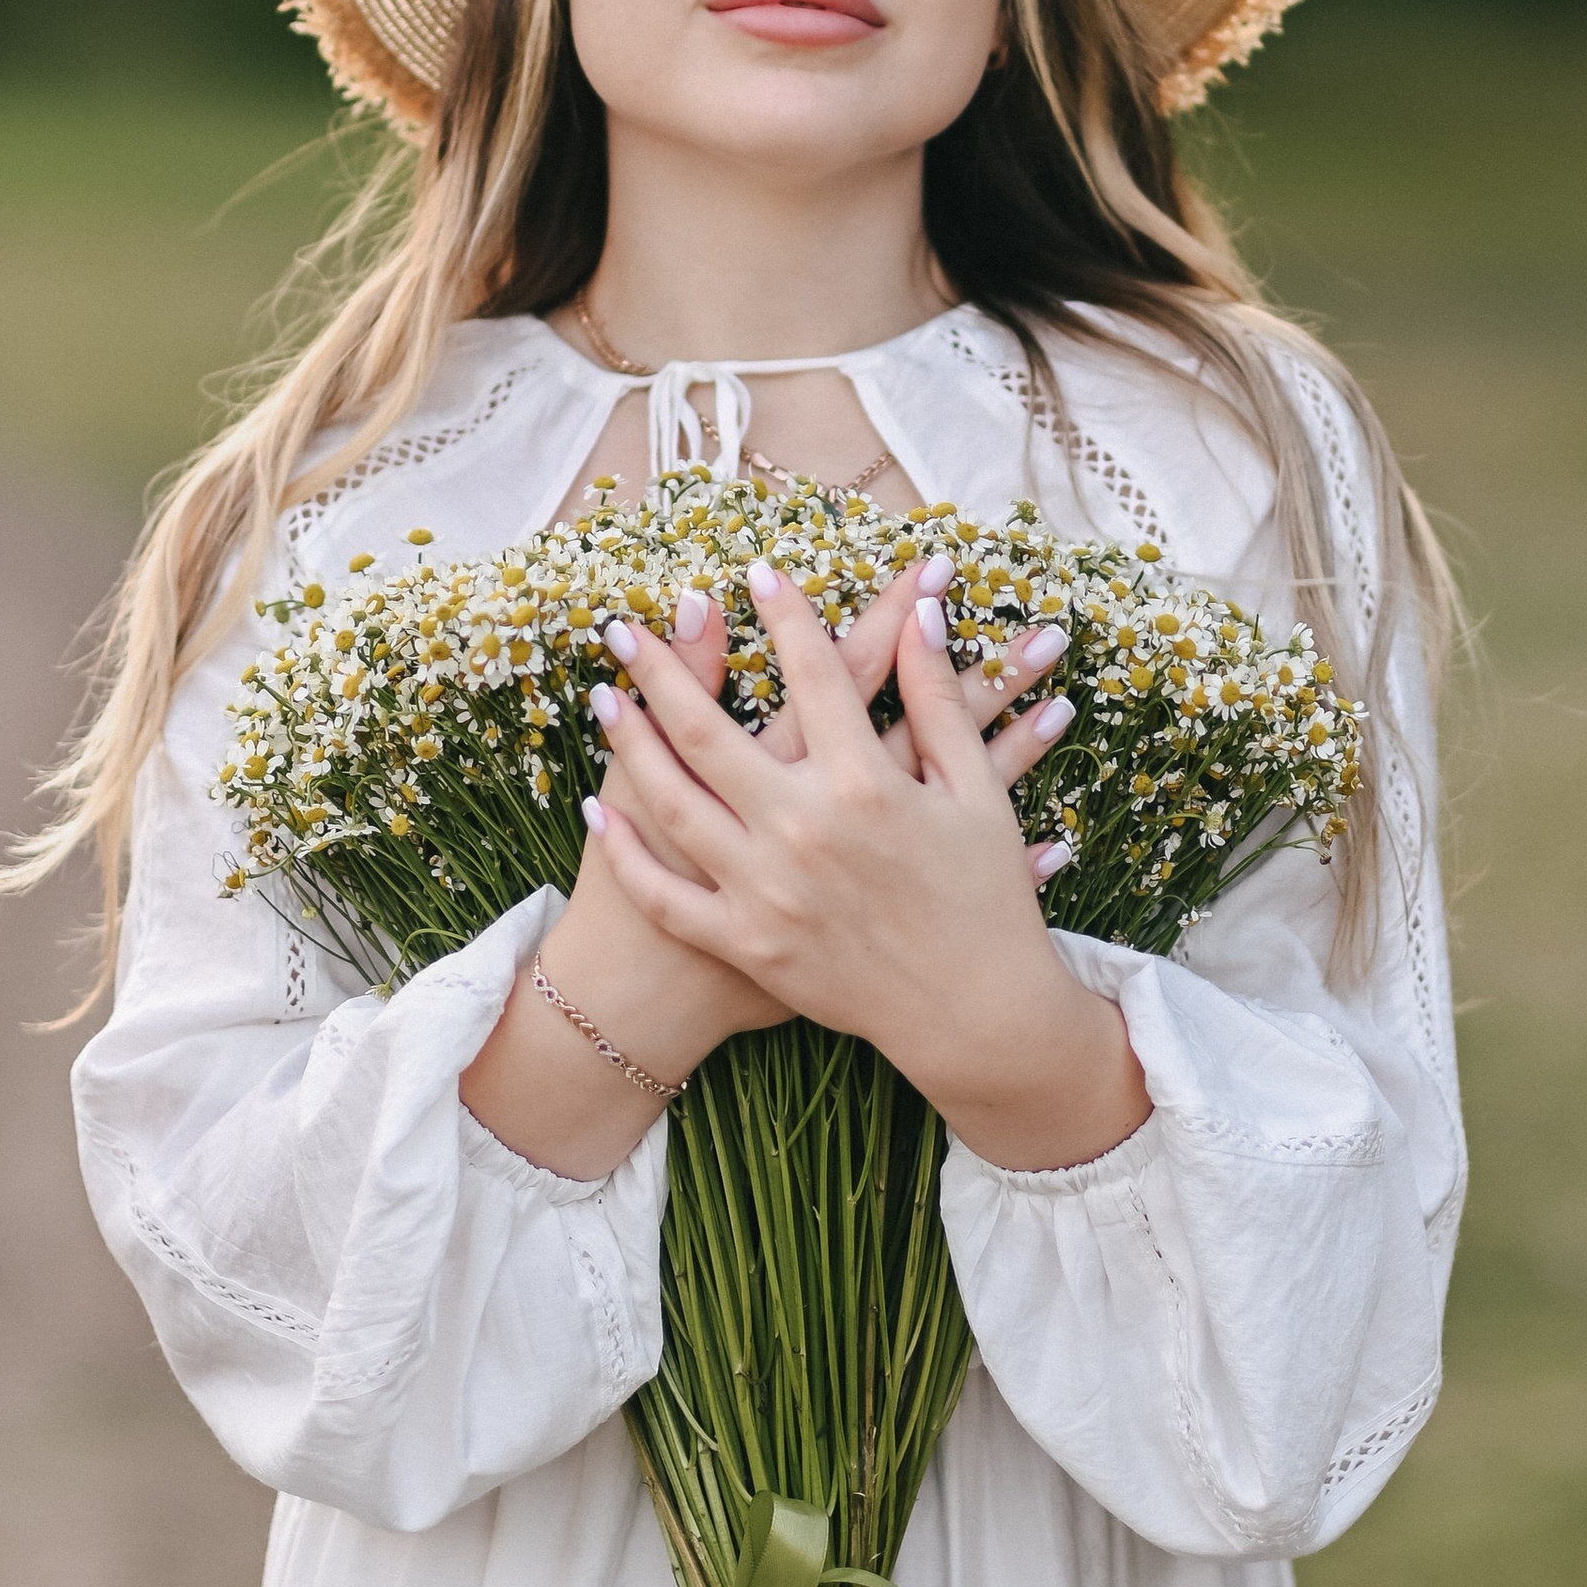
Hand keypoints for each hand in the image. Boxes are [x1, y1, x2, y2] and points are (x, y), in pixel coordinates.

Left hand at [585, 562, 1150, 1170]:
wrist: (974, 1016)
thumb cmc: (986, 900)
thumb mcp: (978, 794)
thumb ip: (941, 702)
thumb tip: (923, 616)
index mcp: (866, 786)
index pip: (814, 672)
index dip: (784, 614)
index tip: (755, 571)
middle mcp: (804, 831)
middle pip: (711, 731)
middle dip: (662, 670)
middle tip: (625, 628)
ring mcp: (766, 891)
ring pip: (676, 802)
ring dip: (632, 745)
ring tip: (603, 697)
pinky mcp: (747, 944)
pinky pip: (668, 894)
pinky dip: (628, 852)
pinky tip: (599, 807)